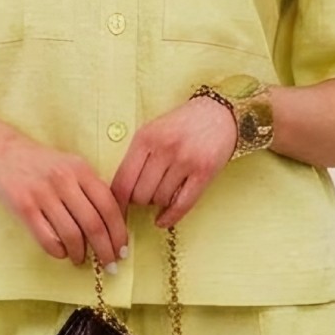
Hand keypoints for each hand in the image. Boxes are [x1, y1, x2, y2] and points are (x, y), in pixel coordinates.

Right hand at [0, 129, 131, 265]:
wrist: (3, 153)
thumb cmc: (42, 165)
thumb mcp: (71, 166)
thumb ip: (90, 189)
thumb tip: (112, 224)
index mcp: (81, 169)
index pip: (108, 205)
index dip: (119, 231)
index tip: (122, 248)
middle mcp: (63, 180)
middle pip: (93, 224)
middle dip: (105, 250)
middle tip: (109, 264)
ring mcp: (42, 194)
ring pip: (71, 234)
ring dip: (80, 253)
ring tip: (82, 259)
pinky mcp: (23, 207)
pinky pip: (47, 238)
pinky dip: (58, 251)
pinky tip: (61, 253)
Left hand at [110, 93, 236, 227]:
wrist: (218, 112)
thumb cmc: (181, 126)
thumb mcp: (152, 132)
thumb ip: (136, 159)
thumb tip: (120, 195)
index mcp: (145, 138)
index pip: (122, 181)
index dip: (117, 202)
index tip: (116, 213)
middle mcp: (164, 148)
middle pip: (140, 195)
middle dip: (140, 201)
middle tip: (147, 196)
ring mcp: (185, 160)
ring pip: (160, 200)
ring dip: (159, 203)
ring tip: (164, 192)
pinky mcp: (204, 172)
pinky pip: (182, 204)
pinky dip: (170, 217)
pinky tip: (162, 221)